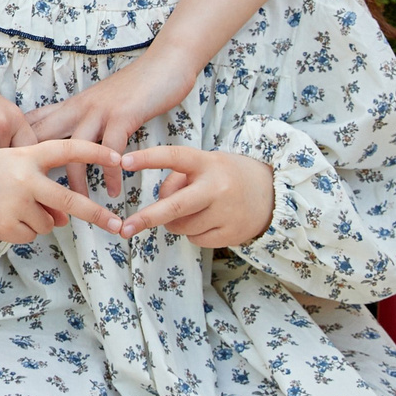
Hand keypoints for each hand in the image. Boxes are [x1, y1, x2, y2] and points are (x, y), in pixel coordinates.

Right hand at [0, 139, 131, 243]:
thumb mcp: (16, 169)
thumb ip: (44, 187)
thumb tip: (64, 219)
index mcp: (28, 157)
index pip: (67, 150)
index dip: (95, 152)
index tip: (120, 157)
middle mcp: (25, 179)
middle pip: (70, 201)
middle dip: (98, 215)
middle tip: (117, 225)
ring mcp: (16, 203)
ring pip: (49, 223)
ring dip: (40, 221)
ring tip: (13, 208)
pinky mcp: (7, 225)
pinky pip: (32, 235)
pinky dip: (23, 231)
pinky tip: (5, 217)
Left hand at [27, 52, 197, 195]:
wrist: (165, 63)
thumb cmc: (134, 88)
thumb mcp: (99, 102)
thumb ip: (82, 118)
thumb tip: (67, 140)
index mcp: (71, 106)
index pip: (34, 124)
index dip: (19, 146)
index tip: (10, 172)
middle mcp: (79, 108)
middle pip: (44, 138)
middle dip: (35, 167)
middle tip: (35, 198)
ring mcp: (99, 111)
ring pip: (75, 149)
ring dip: (76, 181)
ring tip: (79, 206)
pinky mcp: (122, 115)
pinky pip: (111, 151)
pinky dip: (111, 174)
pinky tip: (113, 192)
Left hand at [117, 146, 275, 246]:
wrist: (272, 193)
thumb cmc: (225, 176)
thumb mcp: (205, 164)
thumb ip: (178, 179)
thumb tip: (161, 203)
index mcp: (206, 163)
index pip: (173, 156)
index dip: (147, 159)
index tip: (122, 162)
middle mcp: (217, 187)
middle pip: (175, 206)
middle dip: (147, 218)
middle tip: (124, 229)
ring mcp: (226, 212)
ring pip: (181, 225)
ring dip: (173, 223)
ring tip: (190, 210)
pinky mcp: (232, 233)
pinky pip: (195, 239)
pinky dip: (192, 233)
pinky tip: (207, 221)